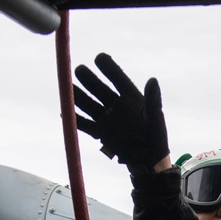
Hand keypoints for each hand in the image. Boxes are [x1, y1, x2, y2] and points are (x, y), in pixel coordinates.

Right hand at [74, 53, 168, 167]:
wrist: (147, 161)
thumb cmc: (156, 138)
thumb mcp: (156, 119)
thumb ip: (153, 100)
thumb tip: (153, 80)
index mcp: (131, 98)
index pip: (118, 79)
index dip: (109, 68)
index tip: (99, 57)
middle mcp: (116, 105)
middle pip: (99, 89)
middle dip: (88, 79)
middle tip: (78, 69)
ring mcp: (107, 119)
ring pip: (89, 104)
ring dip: (78, 96)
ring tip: (67, 87)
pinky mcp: (101, 133)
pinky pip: (85, 124)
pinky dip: (75, 119)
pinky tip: (64, 113)